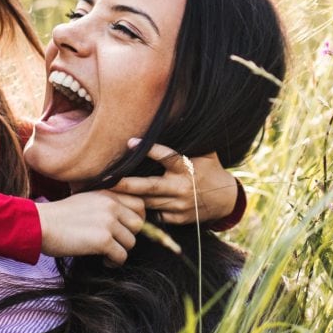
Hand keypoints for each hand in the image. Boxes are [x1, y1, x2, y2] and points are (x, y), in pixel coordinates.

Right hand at [37, 189, 144, 264]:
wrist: (39, 225)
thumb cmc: (59, 216)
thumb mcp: (86, 199)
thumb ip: (105, 204)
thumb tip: (124, 219)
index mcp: (108, 194)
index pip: (140, 205)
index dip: (136, 220)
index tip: (125, 230)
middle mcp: (111, 205)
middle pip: (139, 225)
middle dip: (129, 236)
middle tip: (116, 243)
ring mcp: (108, 222)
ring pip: (131, 242)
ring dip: (120, 251)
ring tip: (107, 254)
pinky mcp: (103, 240)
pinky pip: (121, 256)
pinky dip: (114, 262)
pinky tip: (103, 261)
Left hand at [111, 143, 240, 224]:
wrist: (226, 200)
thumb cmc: (211, 169)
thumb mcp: (205, 152)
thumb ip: (189, 140)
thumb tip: (177, 113)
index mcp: (188, 168)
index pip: (167, 157)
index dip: (150, 149)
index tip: (130, 142)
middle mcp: (181, 188)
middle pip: (149, 187)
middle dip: (126, 184)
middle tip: (105, 180)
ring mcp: (179, 206)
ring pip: (147, 203)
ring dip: (128, 198)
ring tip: (107, 193)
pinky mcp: (177, 219)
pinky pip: (155, 215)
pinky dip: (142, 210)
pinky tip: (125, 206)